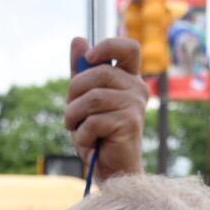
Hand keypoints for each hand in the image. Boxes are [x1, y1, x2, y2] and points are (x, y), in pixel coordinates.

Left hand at [67, 36, 147, 180]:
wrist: (112, 170)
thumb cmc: (98, 134)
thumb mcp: (84, 99)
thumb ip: (82, 71)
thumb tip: (78, 40)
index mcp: (129, 78)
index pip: (129, 48)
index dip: (109, 46)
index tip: (90, 56)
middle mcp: (137, 88)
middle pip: (98, 73)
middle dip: (74, 93)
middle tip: (72, 114)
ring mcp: (135, 106)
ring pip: (91, 98)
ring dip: (74, 117)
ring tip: (77, 130)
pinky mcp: (129, 124)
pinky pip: (93, 121)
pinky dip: (82, 135)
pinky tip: (90, 143)